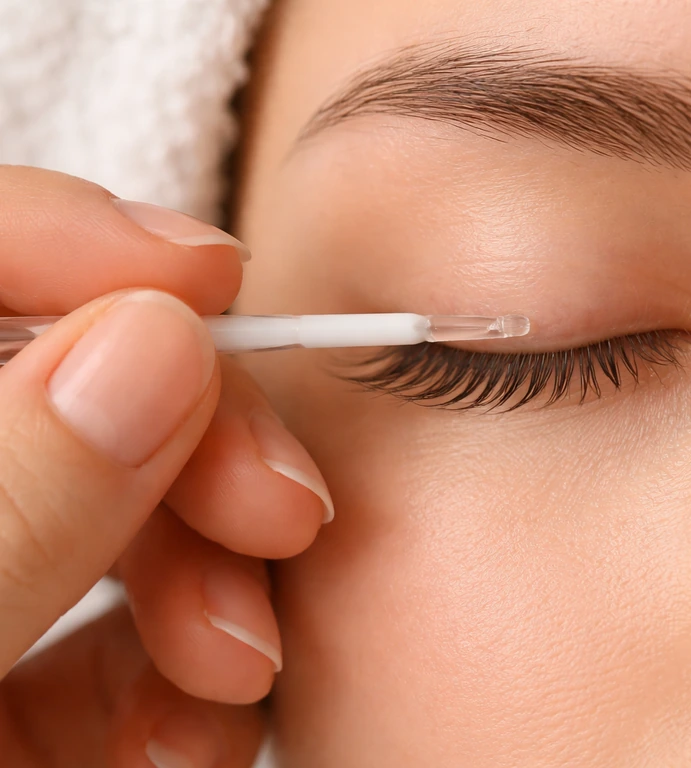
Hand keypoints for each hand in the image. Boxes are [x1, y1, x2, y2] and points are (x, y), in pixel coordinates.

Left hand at [0, 167, 331, 766]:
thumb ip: (3, 505)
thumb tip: (147, 346)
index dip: (78, 242)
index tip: (203, 276)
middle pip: (80, 389)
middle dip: (203, 437)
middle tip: (280, 509)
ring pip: (137, 515)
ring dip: (224, 577)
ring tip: (238, 661)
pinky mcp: (31, 709)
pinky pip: (138, 654)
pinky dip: (202, 686)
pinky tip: (203, 724)